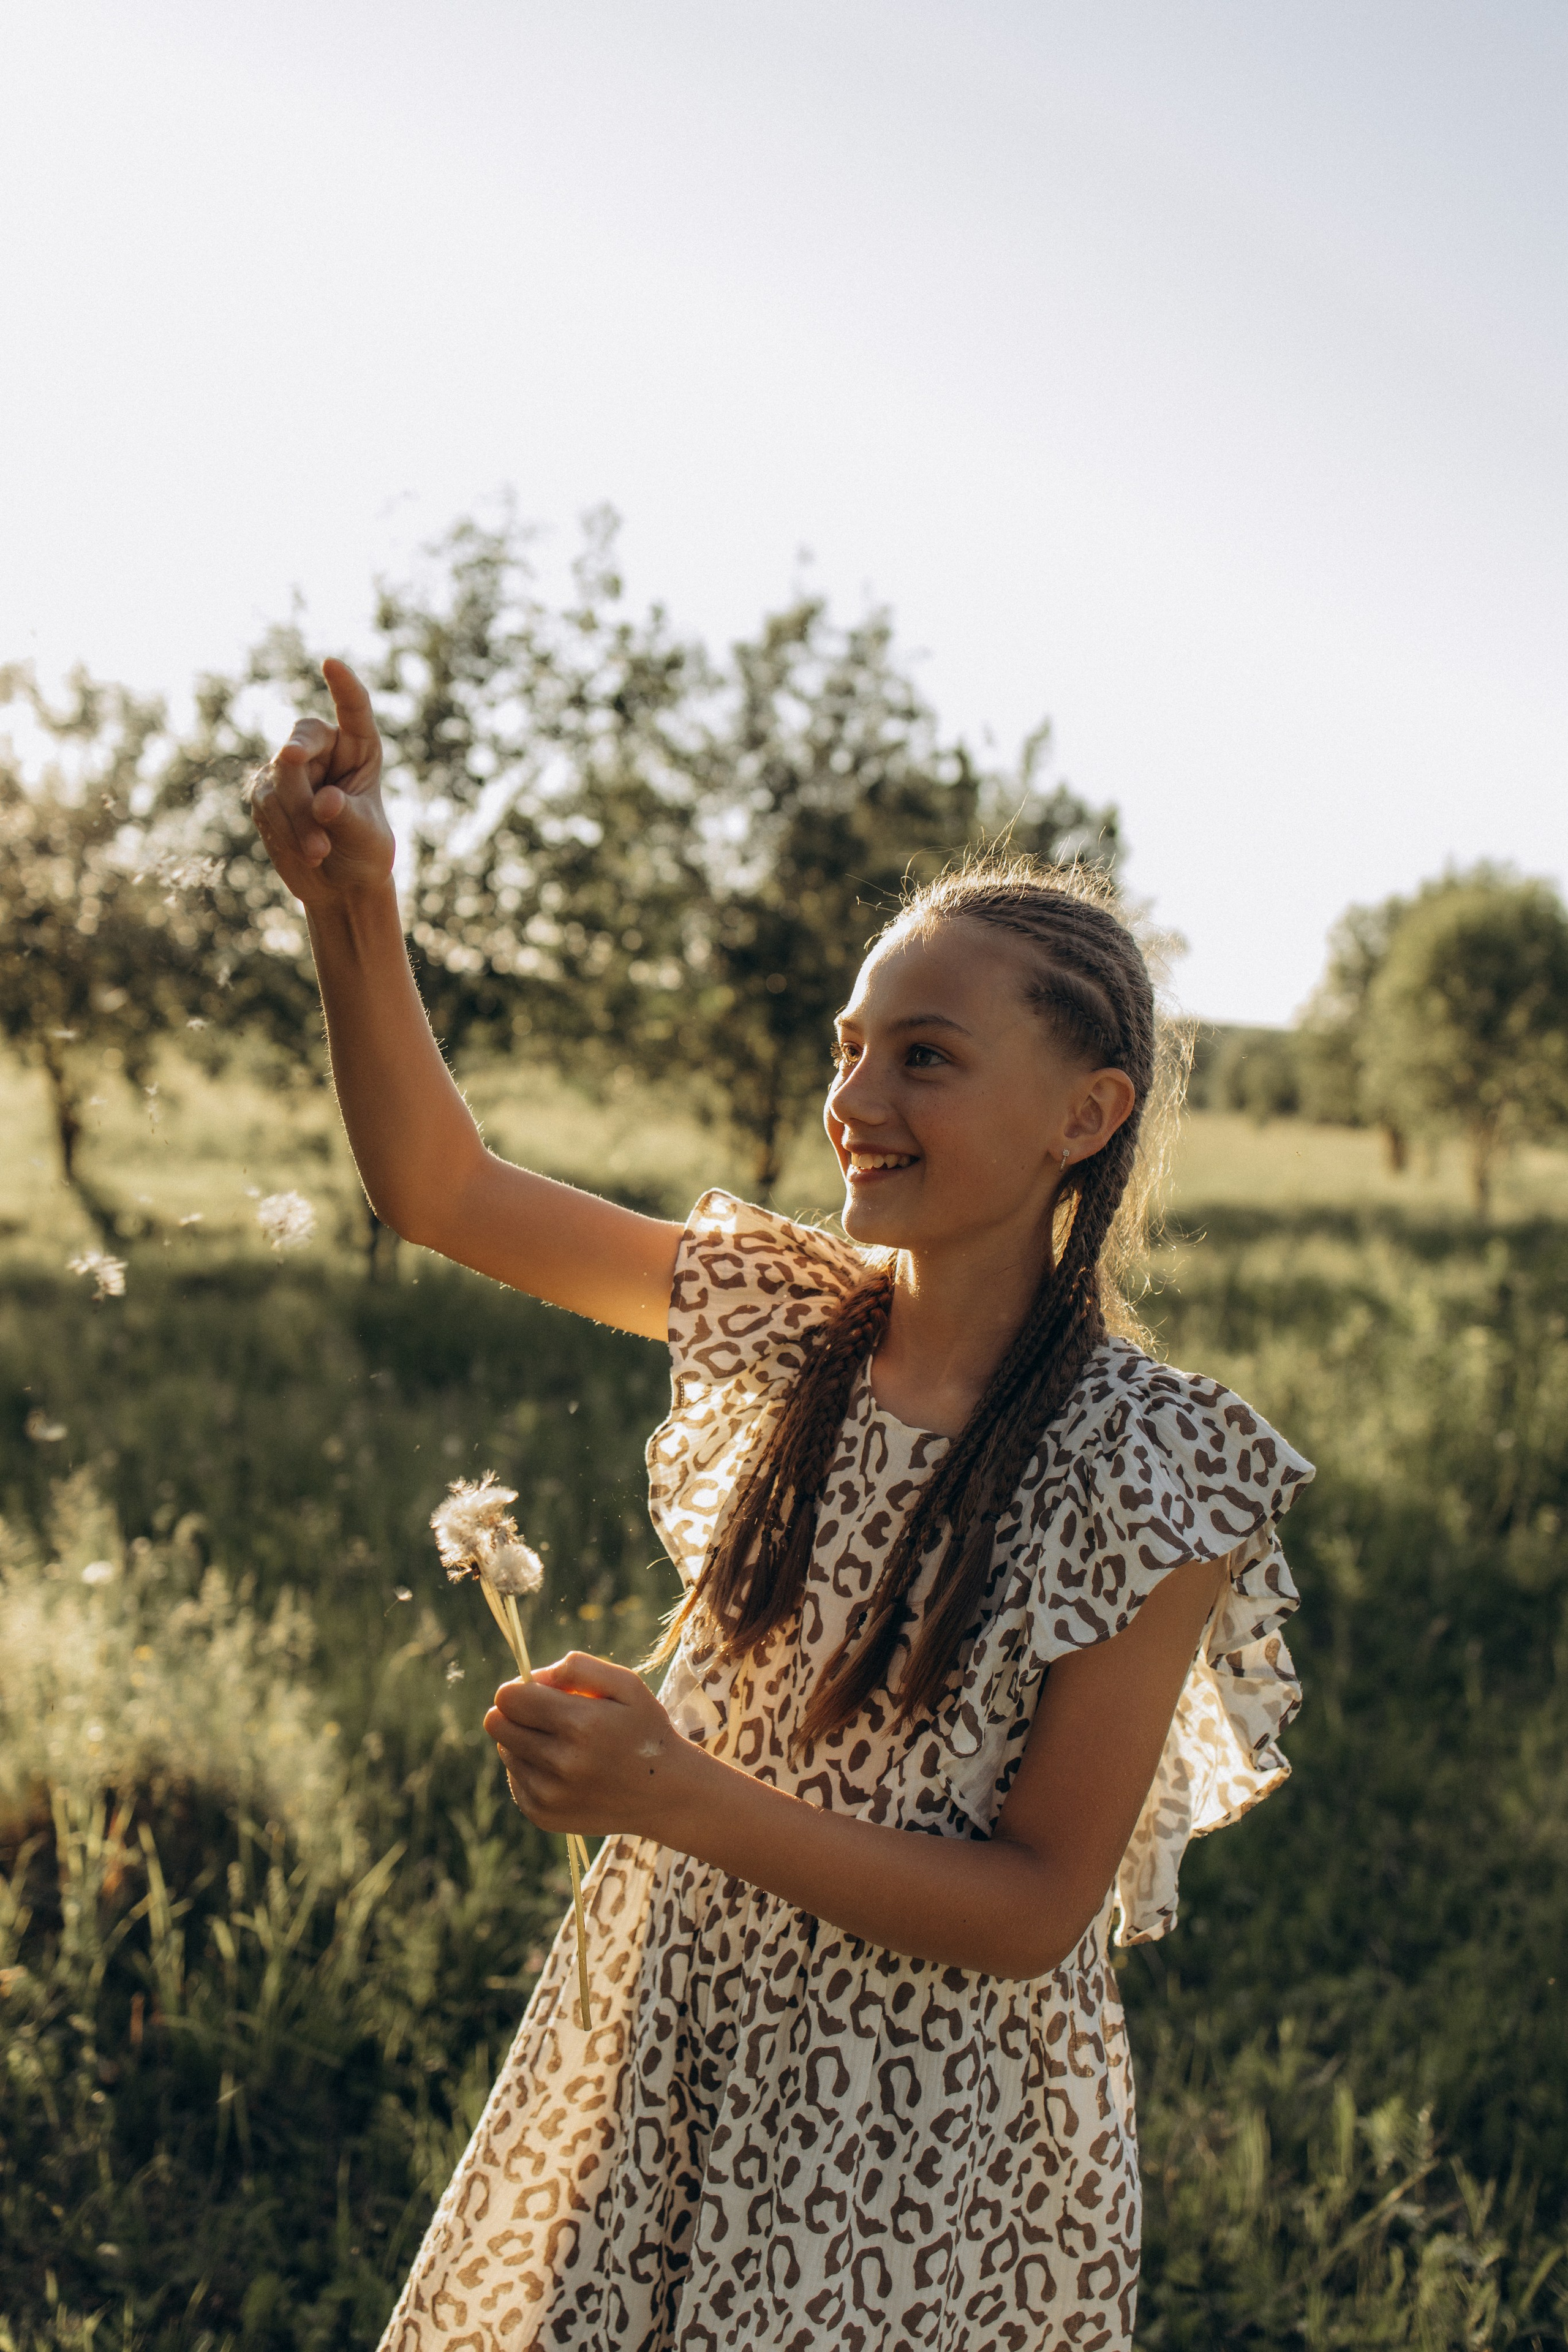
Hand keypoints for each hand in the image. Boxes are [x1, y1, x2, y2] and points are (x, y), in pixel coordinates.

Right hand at [249, 658, 394, 908]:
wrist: (339, 885)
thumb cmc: (364, 852)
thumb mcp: (367, 837)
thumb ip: (347, 816)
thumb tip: (324, 802)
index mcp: (358, 749)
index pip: (353, 711)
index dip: (343, 687)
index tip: (331, 663)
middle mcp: (323, 751)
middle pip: (302, 744)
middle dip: (298, 761)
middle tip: (298, 768)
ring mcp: (289, 771)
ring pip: (279, 780)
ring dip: (297, 819)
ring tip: (319, 852)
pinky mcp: (266, 795)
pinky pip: (266, 805)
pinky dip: (284, 831)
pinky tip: (303, 853)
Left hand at [485, 1652, 703, 1840]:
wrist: (666, 1794)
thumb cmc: (645, 1730)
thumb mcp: (627, 1685)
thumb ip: (578, 1668)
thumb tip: (534, 1677)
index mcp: (580, 1725)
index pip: (509, 1697)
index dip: (520, 1687)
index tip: (539, 1691)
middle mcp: (561, 1763)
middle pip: (496, 1723)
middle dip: (515, 1711)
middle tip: (546, 1714)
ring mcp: (549, 1795)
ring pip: (505, 1750)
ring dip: (525, 1741)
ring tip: (564, 1744)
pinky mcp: (542, 1815)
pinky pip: (515, 1778)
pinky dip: (531, 1769)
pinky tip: (564, 1769)